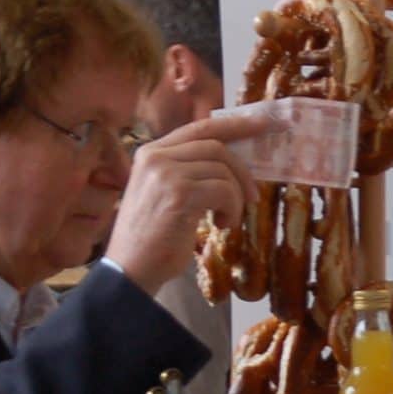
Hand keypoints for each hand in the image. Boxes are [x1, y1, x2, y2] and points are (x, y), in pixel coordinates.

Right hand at [104, 111, 270, 293]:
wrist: (130, 269)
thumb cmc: (152, 237)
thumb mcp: (166, 193)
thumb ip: (189, 171)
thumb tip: (233, 162)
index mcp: (151, 152)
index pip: (200, 128)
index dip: (234, 124)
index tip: (262, 124)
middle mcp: (155, 156)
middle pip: (216, 146)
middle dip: (242, 170)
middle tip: (252, 196)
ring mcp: (166, 173)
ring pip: (223, 170)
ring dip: (236, 198)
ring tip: (227, 219)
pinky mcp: (179, 194)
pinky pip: (224, 191)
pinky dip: (232, 209)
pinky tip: (222, 225)